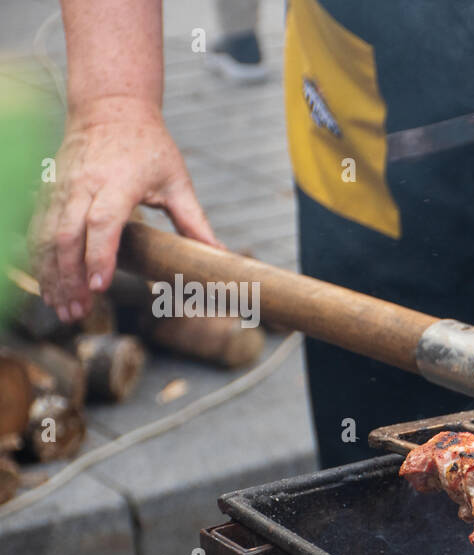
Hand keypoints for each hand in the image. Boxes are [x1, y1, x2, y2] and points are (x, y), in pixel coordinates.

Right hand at [29, 95, 216, 320]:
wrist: (110, 107)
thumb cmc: (150, 145)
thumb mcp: (178, 180)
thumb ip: (194, 221)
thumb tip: (220, 255)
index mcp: (118, 181)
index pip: (103, 222)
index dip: (99, 254)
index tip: (100, 286)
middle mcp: (83, 184)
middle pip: (66, 235)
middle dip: (70, 277)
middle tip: (78, 312)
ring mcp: (60, 187)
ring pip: (45, 235)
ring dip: (51, 275)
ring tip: (62, 310)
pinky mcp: (48, 191)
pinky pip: (36, 229)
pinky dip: (39, 260)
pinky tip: (49, 286)